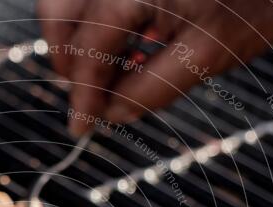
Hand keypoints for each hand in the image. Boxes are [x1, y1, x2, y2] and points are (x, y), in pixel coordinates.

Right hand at [37, 0, 272, 134]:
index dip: (84, 95)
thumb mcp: (212, 53)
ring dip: (78, 37)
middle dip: (70, 61)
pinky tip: (125, 39)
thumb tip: (114, 112)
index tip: (82, 126)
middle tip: (90, 98)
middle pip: (60, 14)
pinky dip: (95, 18)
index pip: (89, 50)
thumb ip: (156, 86)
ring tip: (108, 68)